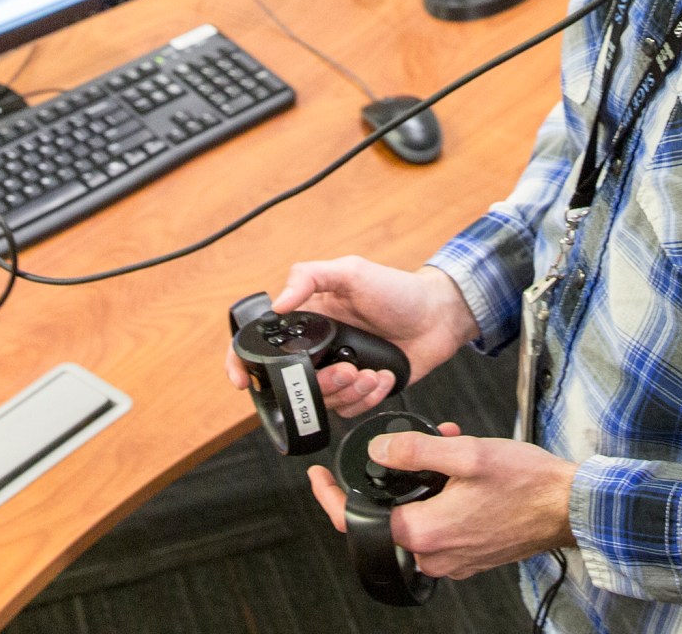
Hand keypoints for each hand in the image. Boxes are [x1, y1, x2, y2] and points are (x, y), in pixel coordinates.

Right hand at [224, 259, 476, 417]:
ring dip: (348, 391)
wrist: (438, 316)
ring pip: (323, 400)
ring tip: (370, 372)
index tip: (243, 381)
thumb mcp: (351, 271)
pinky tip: (383, 375)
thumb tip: (278, 303)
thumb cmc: (397, 290)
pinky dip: (367, 396)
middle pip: (295, 382)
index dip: (244, 362)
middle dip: (320, 384)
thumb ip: (310, 276)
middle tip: (347, 370)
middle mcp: (318, 349)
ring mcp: (340, 371)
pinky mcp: (362, 390)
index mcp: (307, 320)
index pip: (263, 343)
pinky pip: (351, 409)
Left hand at [305, 430, 577, 578]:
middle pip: (385, 518)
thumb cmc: (528, 483)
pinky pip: (438, 525)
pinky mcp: (470, 555)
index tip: (319, 477)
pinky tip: (458, 468)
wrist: (571, 507)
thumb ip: (414, 450)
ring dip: (419, 482)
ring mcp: (454, 559)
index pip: (355, 522)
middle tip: (401, 446)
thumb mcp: (466, 452)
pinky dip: (438, 496)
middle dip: (389, 477)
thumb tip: (378, 451)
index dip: (329, 498)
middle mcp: (435, 554)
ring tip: (443, 446)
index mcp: (425, 532)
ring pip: (414, 517)